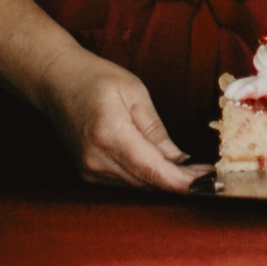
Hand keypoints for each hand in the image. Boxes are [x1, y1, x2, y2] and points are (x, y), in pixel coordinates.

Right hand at [37, 47, 199, 191]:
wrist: (56, 82)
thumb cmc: (96, 79)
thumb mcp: (135, 93)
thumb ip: (155, 130)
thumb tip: (178, 159)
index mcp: (110, 135)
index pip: (152, 170)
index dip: (182, 181)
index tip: (207, 181)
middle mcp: (96, 160)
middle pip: (146, 182)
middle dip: (180, 182)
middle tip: (210, 175)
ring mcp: (89, 170)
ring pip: (136, 185)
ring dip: (165, 182)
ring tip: (193, 173)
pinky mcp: (87, 172)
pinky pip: (124, 182)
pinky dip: (146, 178)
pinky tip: (165, 169)